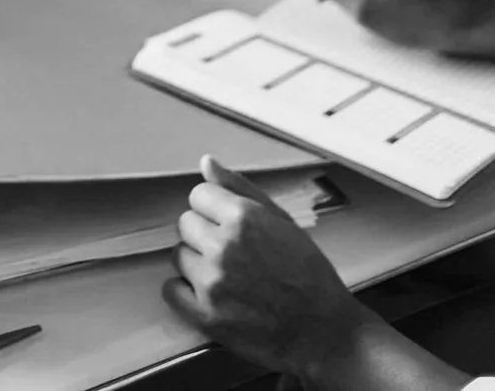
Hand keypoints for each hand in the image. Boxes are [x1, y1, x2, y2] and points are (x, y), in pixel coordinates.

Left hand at [166, 157, 370, 382]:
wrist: (323, 331)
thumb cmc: (309, 275)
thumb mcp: (283, 222)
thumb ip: (241, 189)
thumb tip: (206, 162)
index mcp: (244, 218)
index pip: (199, 195)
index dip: (214, 209)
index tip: (229, 224)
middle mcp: (223, 246)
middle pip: (185, 224)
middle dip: (204, 234)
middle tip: (232, 253)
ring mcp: (212, 282)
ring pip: (178, 255)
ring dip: (196, 263)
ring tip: (227, 276)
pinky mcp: (205, 315)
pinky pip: (170, 290)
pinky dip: (186, 293)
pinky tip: (211, 295)